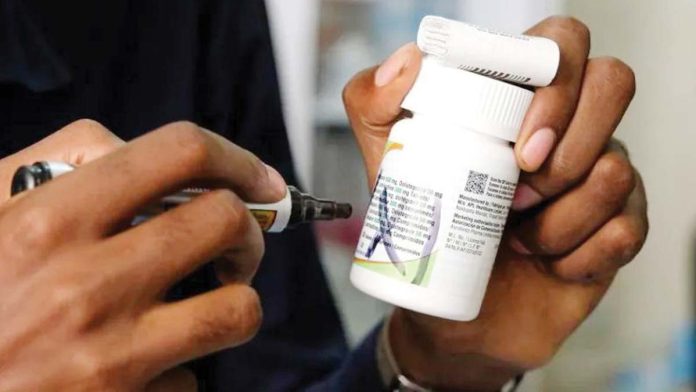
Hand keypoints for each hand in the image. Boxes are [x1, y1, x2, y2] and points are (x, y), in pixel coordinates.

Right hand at [0, 120, 285, 390]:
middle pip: (227, 220)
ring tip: (208, 302)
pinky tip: (145, 370)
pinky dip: (180, 372)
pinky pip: (191, 381)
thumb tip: (140, 152)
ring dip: (235, 301)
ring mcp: (109, 353)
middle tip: (233, 245)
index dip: (236, 157)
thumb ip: (60, 163)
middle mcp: (86, 282)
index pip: (180, 152)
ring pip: (238, 307)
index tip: (259, 179)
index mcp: (50, 217)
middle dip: (248, 230)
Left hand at [343, 17, 647, 389]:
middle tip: (516, 199)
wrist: (452, 310)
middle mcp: (569, 124)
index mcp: (520, 96)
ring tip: (517, 239)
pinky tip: (547, 263)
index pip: (563, 44)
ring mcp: (602, 171)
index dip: (553, 86)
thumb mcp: (387, 164)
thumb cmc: (427, 227)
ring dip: (558, 221)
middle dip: (563, 154)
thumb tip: (407, 63)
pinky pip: (626, 230)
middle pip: (612, 86)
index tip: (518, 148)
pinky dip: (577, 257)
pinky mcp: (620, 224)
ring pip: (615, 171)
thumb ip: (373, 106)